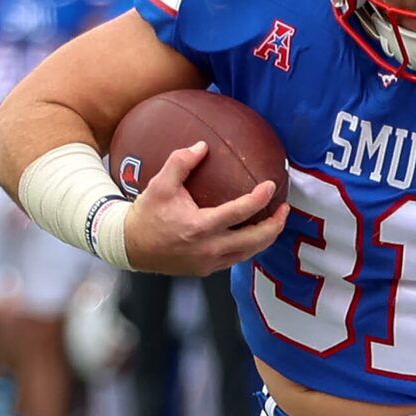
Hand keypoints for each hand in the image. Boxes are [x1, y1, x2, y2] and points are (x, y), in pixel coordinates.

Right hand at [121, 140, 286, 276]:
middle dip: (275, 225)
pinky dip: (249, 247)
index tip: (271, 186)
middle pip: (255, 240)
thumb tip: (202, 145)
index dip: (259, 200)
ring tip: (275, 221)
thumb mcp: (159, 185)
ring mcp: (209, 263)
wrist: (130, 247)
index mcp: (199, 227)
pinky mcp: (207, 270)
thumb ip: (180, 162)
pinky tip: (254, 234)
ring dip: (266, 238)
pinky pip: (236, 258)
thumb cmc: (146, 214)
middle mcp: (208, 249)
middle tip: (284, 208)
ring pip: (249, 253)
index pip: (239, 213)